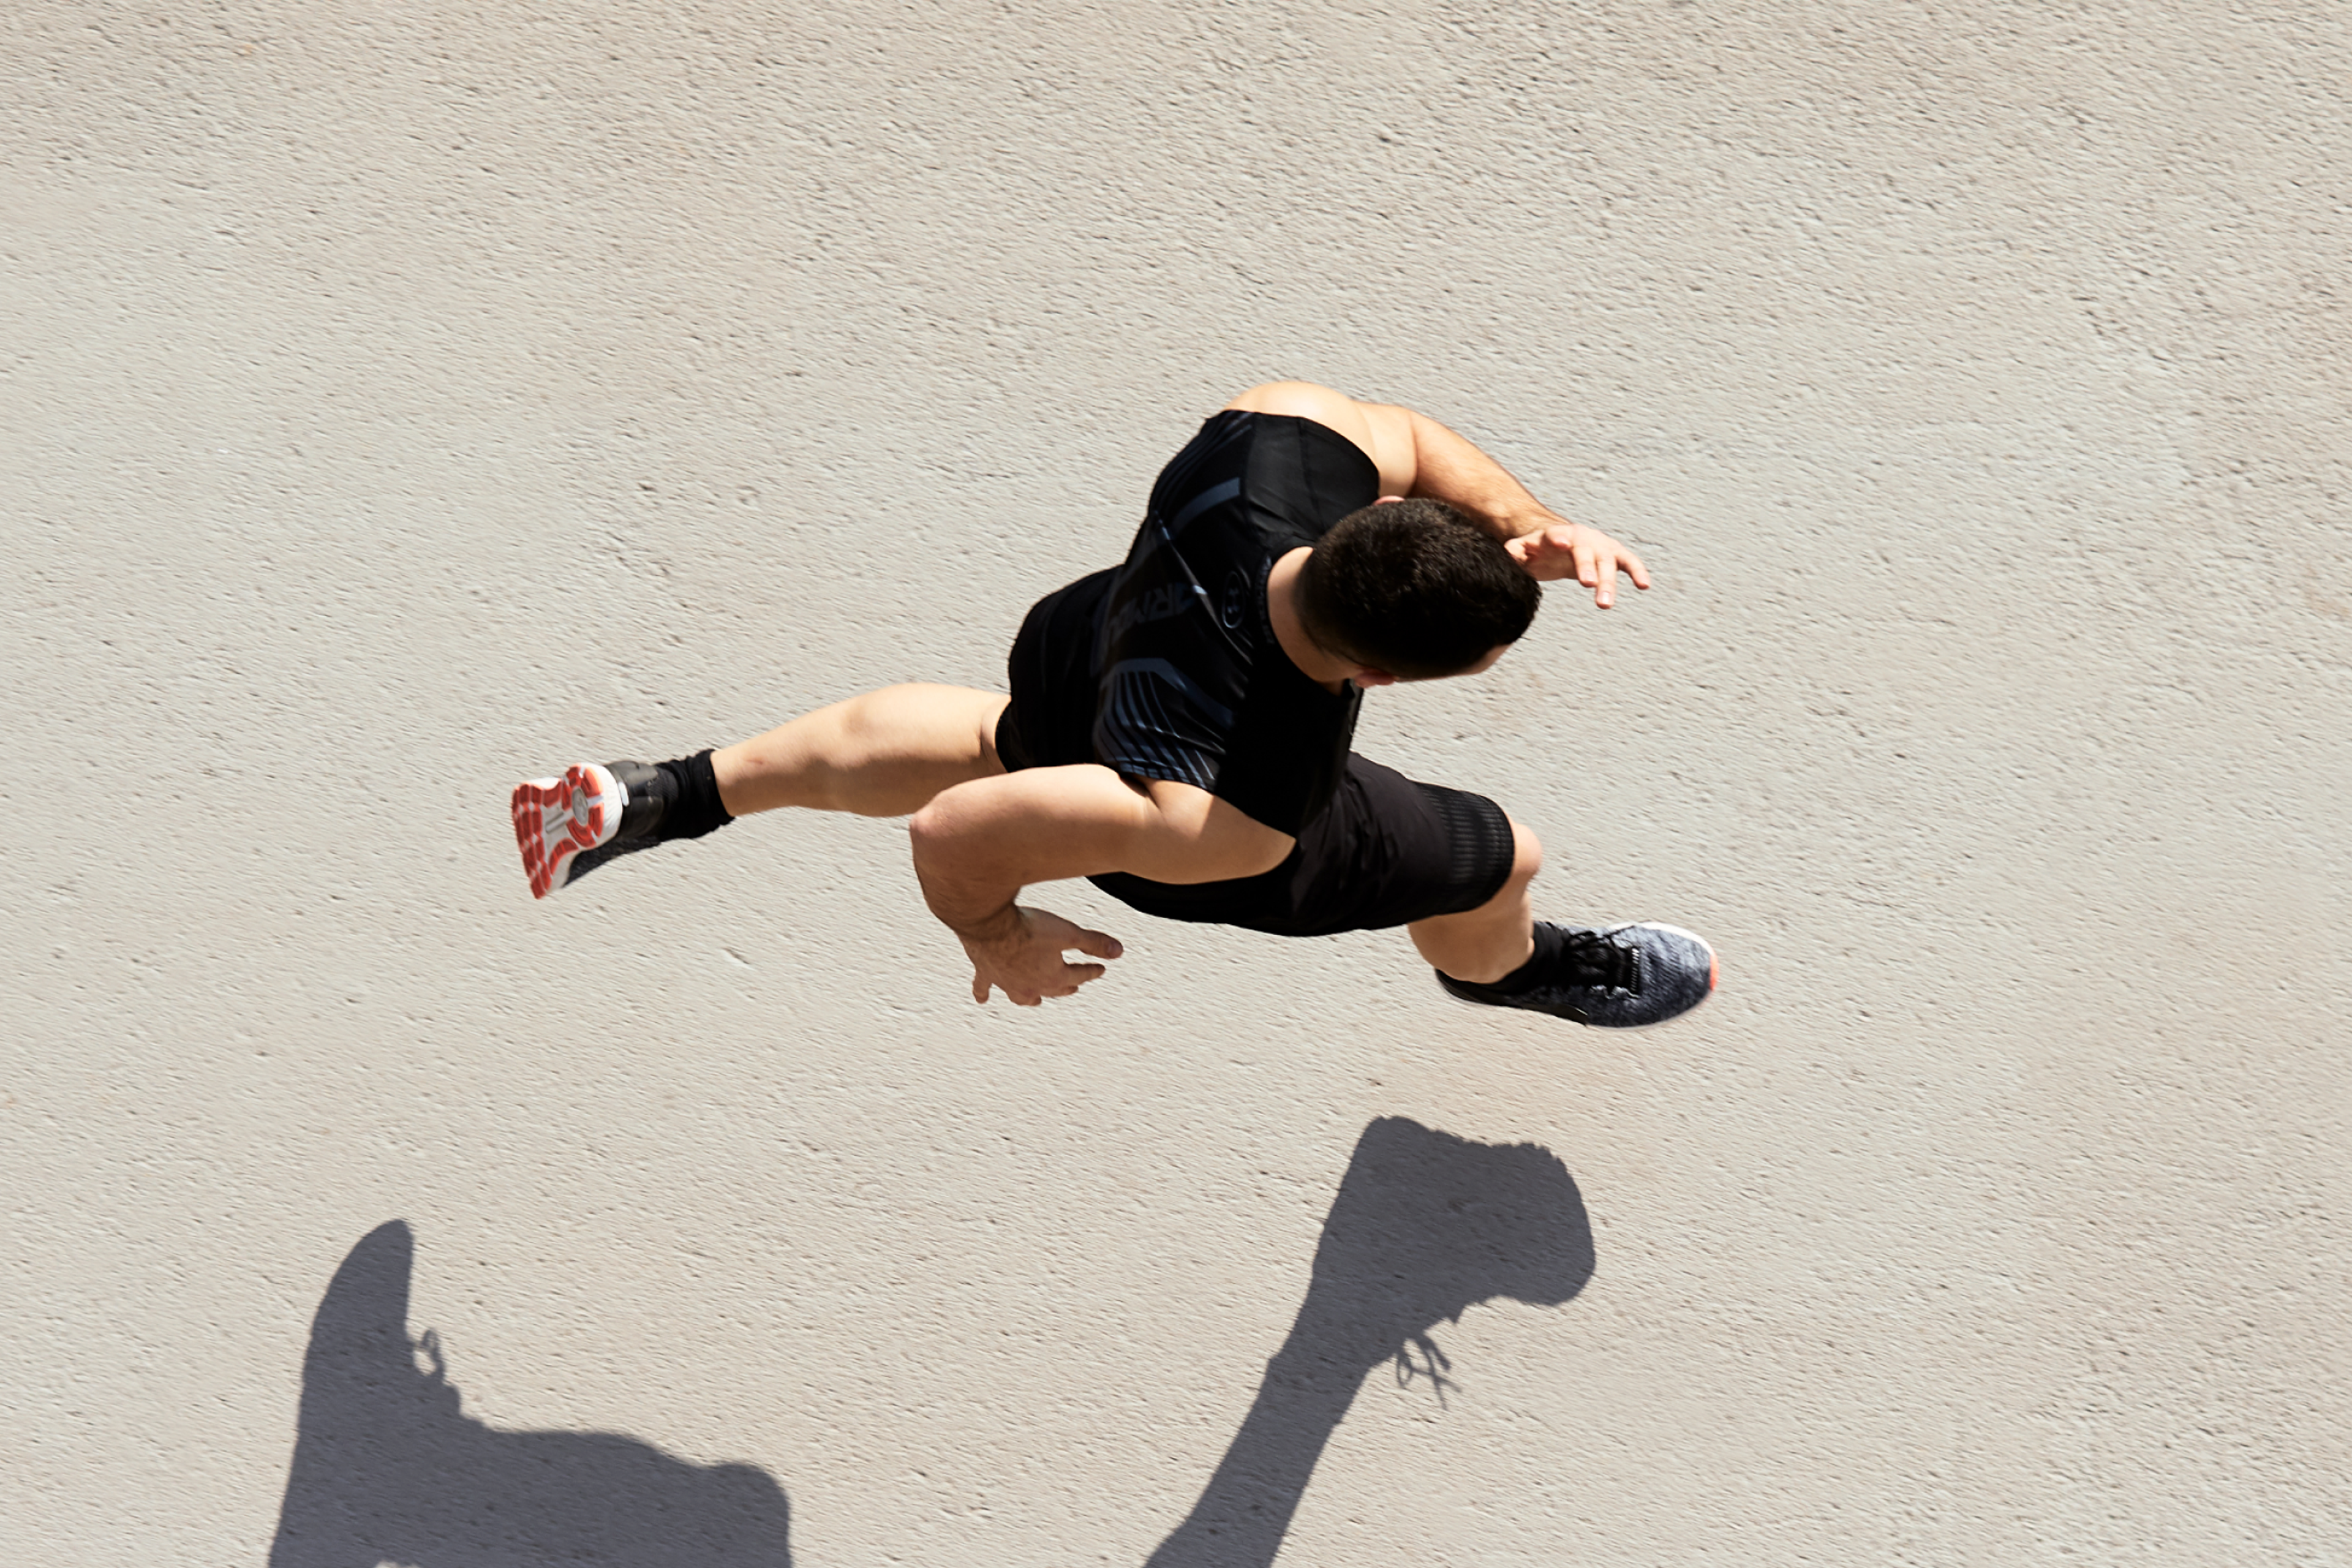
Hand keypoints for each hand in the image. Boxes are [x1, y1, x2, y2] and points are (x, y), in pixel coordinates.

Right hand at [955, 903, 1123, 1005]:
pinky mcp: (986, 973)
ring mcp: (1006, 982)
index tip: (1101, 968)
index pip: (1079, 975)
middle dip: (1066, 986)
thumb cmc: (1030, 928)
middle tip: (1074, 985)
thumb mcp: (1068, 932)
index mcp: (1053, 977)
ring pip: (1022, 996)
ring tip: (1036, 1001)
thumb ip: (1093, 942)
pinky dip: (984, 993)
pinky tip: (982, 999)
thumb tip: (1119, 952)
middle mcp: (1031, 986)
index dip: (1092, 970)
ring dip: (1031, 998)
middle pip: (1053, 988)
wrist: (991, 925)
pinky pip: (984, 987)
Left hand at [1505, 519, 1651, 607]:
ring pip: (1607, 562)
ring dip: (1608, 582)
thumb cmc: (1539, 549)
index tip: (1561, 542)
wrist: (1559, 539)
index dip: (1557, 538)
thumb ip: (1515, 552)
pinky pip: (1628, 562)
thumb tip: (1508, 554)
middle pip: (1584, 551)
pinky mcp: (1614, 554)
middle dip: (1587, 567)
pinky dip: (1637, 571)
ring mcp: (1599, 545)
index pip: (1555, 534)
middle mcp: (1581, 537)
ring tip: (1604, 605)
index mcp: (1556, 534)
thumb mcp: (1523, 549)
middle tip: (1588, 585)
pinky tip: (1644, 585)